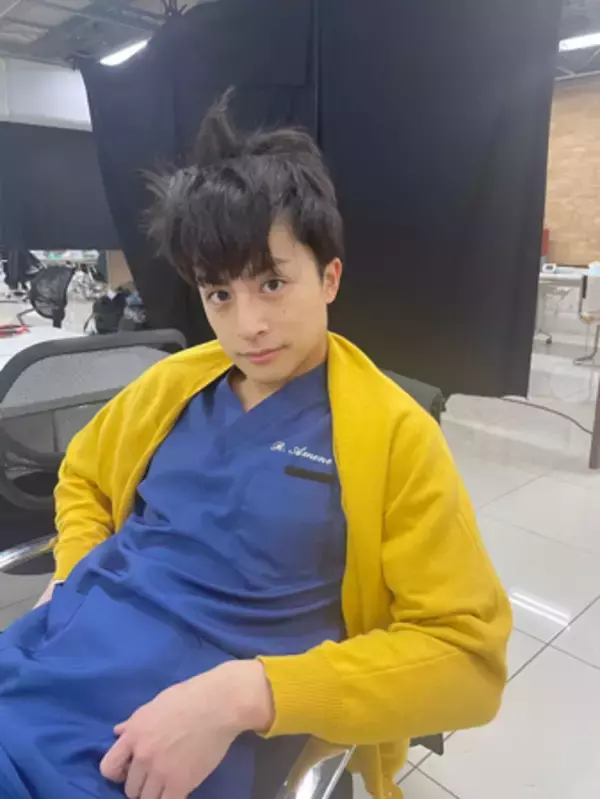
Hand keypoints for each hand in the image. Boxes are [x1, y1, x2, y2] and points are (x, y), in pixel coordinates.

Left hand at [100, 660, 273, 798]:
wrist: (219, 704)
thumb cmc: (188, 697)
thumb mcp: (155, 704)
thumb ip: (134, 723)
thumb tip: (118, 732)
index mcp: (134, 733)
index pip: (108, 767)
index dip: (117, 773)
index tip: (129, 771)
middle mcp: (142, 755)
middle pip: (130, 788)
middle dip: (141, 784)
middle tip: (156, 775)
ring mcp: (160, 771)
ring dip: (155, 794)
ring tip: (168, 783)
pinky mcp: (180, 783)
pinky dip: (171, 798)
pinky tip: (180, 789)